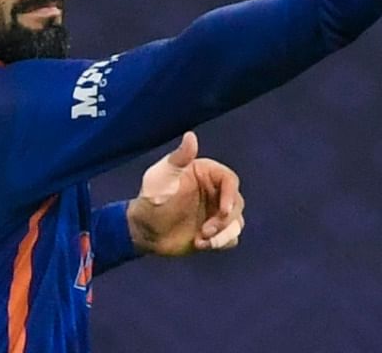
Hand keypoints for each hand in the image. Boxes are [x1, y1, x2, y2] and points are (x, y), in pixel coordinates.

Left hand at [126, 132, 244, 255]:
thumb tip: (191, 136)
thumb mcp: (161, 177)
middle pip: (237, 203)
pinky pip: (230, 238)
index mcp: (206, 174)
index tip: (223, 211)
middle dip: (225, 220)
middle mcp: (215, 192)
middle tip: (206, 231)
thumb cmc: (150, 197)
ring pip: (236, 222)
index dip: (230, 195)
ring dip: (223, 234)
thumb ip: (178, 159)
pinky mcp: (216, 232)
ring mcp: (216, 213)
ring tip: (201, 240)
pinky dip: (220, 243)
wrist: (144, 230)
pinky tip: (199, 244)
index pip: (229, 180)